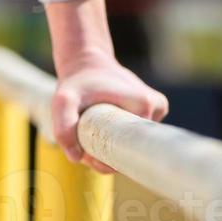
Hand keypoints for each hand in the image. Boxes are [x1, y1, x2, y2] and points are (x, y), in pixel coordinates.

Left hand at [49, 49, 167, 172]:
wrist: (87, 62)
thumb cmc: (77, 83)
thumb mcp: (63, 101)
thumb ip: (64, 128)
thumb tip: (76, 157)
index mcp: (143, 105)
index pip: (132, 149)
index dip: (107, 158)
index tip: (89, 147)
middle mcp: (156, 107)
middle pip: (134, 147)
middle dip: (109, 152)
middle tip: (88, 136)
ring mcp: (157, 108)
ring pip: (135, 141)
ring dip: (113, 142)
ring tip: (96, 125)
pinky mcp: (155, 108)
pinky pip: (137, 133)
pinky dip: (120, 133)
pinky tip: (107, 121)